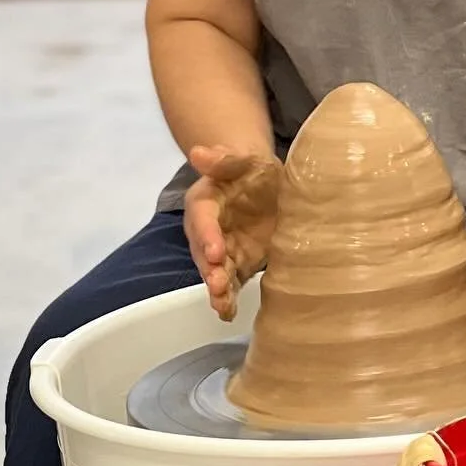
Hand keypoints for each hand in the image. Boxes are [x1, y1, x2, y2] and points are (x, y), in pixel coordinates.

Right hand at [184, 146, 281, 321]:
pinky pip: (230, 283)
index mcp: (205, 201)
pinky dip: (228, 299)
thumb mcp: (244, 159)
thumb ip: (224, 158)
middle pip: (204, 251)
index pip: (203, 219)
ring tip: (222, 304)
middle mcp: (208, 229)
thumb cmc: (252, 169)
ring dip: (217, 288)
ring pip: (215, 271)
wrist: (267, 185)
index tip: (215, 251)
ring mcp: (222, 249)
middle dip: (210, 269)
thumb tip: (198, 152)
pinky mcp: (238, 263)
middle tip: (219, 284)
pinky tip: (229, 314)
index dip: (207, 235)